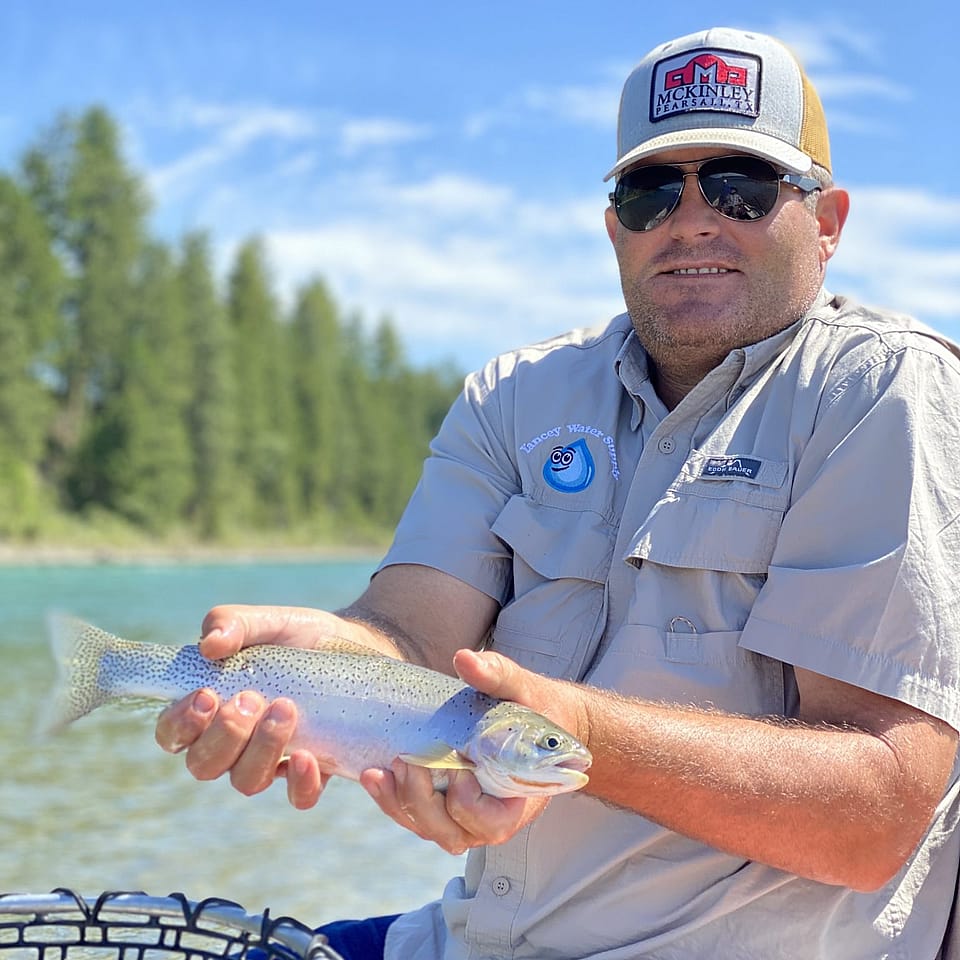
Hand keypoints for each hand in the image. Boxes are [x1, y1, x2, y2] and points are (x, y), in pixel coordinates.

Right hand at [154, 604, 352, 808]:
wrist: (355, 643)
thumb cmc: (297, 636)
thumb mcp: (266, 622)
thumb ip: (233, 623)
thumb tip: (209, 644)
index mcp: (210, 709)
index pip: (173, 735)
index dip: (181, 725)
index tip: (206, 696)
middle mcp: (234, 743)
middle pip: (204, 765)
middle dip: (225, 735)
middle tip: (251, 698)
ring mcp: (272, 760)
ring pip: (247, 782)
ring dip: (262, 750)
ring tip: (286, 709)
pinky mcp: (313, 769)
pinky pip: (299, 797)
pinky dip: (300, 783)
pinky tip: (309, 756)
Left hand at [360, 648, 585, 852]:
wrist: (530, 719)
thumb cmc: (532, 705)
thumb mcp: (521, 687)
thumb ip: (497, 675)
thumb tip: (463, 658)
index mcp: (517, 800)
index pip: (490, 823)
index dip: (468, 803)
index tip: (459, 766)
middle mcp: (487, 818)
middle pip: (448, 831)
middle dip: (420, 801)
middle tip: (406, 762)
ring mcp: (461, 816)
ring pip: (425, 826)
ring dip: (398, 803)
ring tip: (377, 772)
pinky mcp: (440, 805)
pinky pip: (412, 814)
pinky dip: (392, 799)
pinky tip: (373, 773)